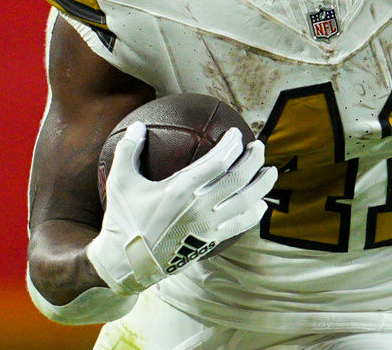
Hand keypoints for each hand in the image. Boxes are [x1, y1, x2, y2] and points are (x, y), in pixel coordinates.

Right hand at [86, 123, 277, 294]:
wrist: (125, 265)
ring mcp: (207, 227)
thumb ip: (128, 150)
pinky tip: (261, 205)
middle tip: (259, 147)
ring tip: (271, 172)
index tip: (236, 133)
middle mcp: (199, 207)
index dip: (232, 145)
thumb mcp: (120, 182)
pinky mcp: (210, 242)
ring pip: (245, 202)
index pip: (219, 161)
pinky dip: (254, 213)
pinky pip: (240, 225)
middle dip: (254, 160)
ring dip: (262, 185)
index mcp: (180, 189)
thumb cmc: (123, 221)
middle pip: (239, 179)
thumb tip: (137, 126)